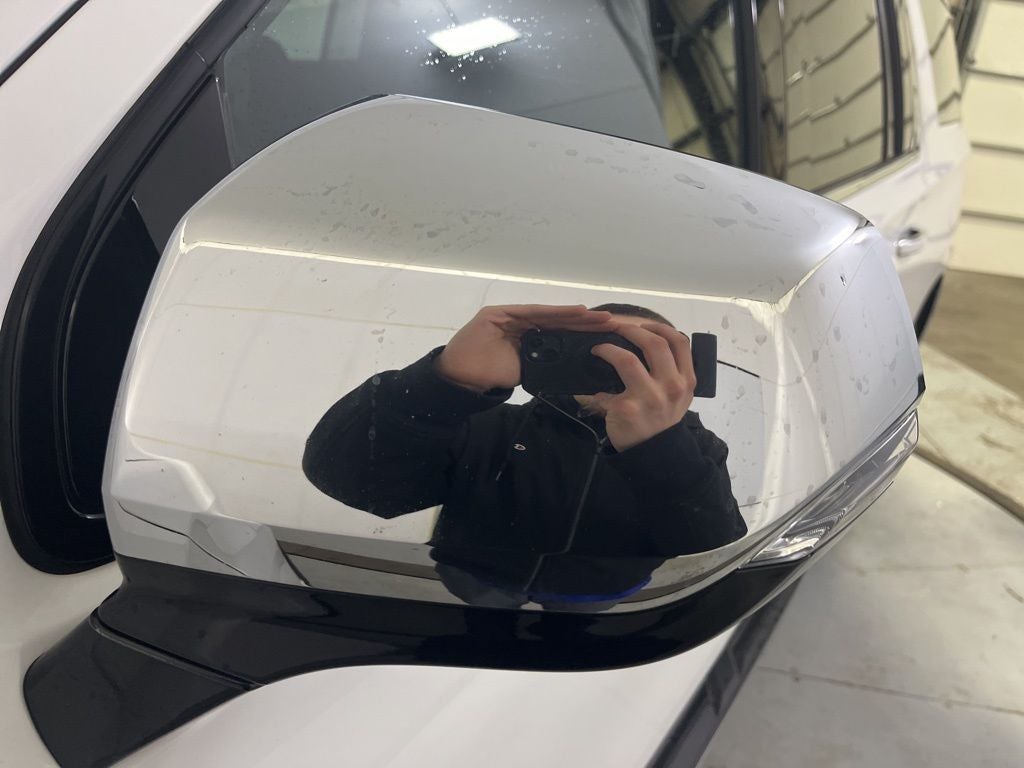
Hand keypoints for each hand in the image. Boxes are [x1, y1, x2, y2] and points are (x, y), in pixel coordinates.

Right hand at [435, 304, 614, 391]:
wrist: (462, 378)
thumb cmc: (489, 375)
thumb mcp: (524, 371)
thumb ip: (542, 364)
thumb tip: (567, 369)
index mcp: (527, 338)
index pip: (559, 333)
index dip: (581, 332)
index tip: (605, 334)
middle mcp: (520, 323)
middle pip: (558, 321)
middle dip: (584, 322)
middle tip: (612, 322)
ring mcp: (510, 316)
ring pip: (549, 314)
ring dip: (575, 315)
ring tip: (599, 317)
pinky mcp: (499, 314)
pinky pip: (532, 313)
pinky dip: (554, 312)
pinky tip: (575, 312)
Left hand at [591, 324, 695, 450]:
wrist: (655, 453)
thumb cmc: (663, 419)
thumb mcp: (679, 395)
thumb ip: (672, 370)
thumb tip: (645, 340)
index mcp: (687, 380)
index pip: (679, 342)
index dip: (659, 327)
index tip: (643, 323)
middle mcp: (672, 386)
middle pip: (654, 343)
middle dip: (631, 329)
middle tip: (615, 328)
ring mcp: (650, 397)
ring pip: (627, 359)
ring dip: (608, 349)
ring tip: (599, 348)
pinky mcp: (627, 408)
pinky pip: (606, 389)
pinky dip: (599, 389)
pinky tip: (598, 392)